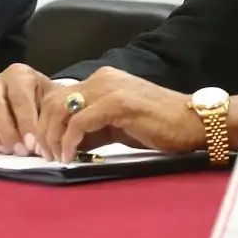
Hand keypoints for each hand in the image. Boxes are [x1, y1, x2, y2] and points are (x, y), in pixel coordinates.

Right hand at [0, 63, 53, 155]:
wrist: (35, 102)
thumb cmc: (45, 103)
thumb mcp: (52, 104)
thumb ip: (47, 119)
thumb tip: (38, 145)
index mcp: (18, 74)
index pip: (18, 97)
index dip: (25, 122)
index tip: (32, 144)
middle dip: (7, 132)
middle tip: (20, 150)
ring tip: (7, 150)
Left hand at [37, 67, 204, 160]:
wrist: (193, 122)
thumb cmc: (160, 126)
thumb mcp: (118, 125)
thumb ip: (93, 128)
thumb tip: (65, 144)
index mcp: (102, 80)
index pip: (58, 96)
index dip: (45, 123)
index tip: (44, 148)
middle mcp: (103, 78)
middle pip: (54, 101)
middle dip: (43, 131)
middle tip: (44, 156)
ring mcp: (110, 88)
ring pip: (61, 110)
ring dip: (53, 138)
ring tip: (56, 159)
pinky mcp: (118, 103)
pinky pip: (79, 123)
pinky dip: (69, 142)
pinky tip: (70, 157)